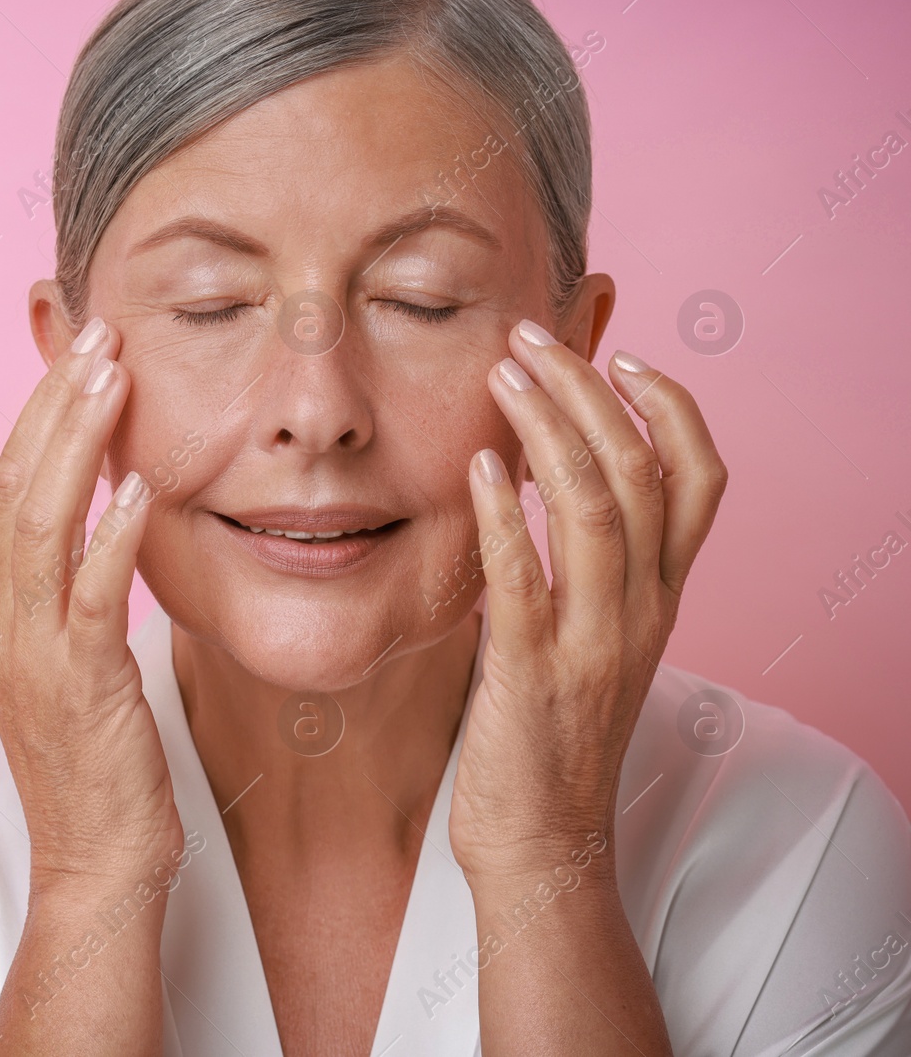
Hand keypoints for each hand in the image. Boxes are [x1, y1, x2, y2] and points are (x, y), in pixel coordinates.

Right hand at [0, 317, 183, 892]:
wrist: (93, 864)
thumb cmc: (85, 763)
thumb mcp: (54, 666)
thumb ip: (56, 597)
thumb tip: (91, 530)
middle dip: (36, 405)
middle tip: (80, 335)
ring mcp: (34, 652)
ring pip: (35, 525)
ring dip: (72, 443)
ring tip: (107, 373)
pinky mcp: (85, 683)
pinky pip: (92, 596)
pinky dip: (110, 537)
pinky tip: (137, 486)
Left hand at [448, 319, 728, 882]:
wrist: (546, 840)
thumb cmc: (555, 730)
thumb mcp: (595, 634)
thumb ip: (588, 564)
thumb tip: (540, 477)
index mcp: (661, 596)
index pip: (701, 480)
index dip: (670, 407)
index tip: (623, 354)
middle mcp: (641, 611)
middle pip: (641, 474)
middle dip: (590, 393)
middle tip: (533, 338)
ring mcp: (593, 643)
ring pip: (597, 513)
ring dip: (549, 433)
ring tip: (504, 378)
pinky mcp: (532, 676)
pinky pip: (525, 584)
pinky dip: (504, 520)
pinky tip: (478, 471)